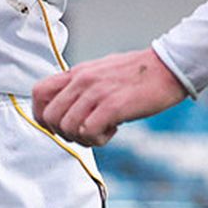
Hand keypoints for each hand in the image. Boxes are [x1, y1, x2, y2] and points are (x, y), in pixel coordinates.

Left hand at [33, 47, 187, 145]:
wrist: (168, 68)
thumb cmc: (138, 74)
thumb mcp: (102, 72)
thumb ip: (81, 86)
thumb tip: (67, 108)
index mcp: (78, 72)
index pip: (38, 93)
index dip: (41, 116)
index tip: (59, 126)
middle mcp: (83, 80)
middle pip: (50, 117)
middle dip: (64, 133)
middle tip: (85, 131)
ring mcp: (96, 92)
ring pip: (67, 128)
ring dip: (84, 138)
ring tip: (103, 130)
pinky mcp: (112, 106)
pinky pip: (88, 132)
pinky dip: (99, 139)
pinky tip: (113, 130)